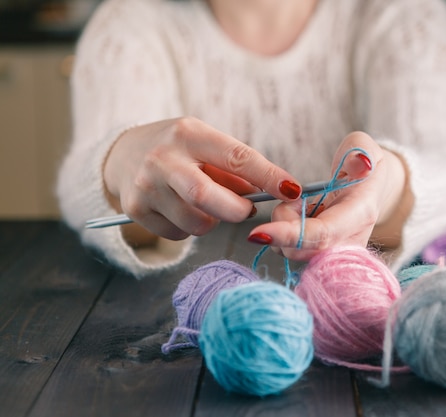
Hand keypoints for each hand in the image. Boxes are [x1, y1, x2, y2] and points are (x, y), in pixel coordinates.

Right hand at [103, 117, 302, 242]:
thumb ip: (236, 169)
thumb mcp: (206, 144)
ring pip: (197, 222)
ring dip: (213, 220)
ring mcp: (145, 186)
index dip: (268, 176)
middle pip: (207, 196)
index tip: (292, 190)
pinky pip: (179, 233)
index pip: (236, 157)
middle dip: (237, 211)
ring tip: (206, 204)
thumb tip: (273, 193)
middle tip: (246, 210)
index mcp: (189, 134)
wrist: (124, 154)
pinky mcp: (135, 209)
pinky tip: (181, 209)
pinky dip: (190, 227)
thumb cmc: (180, 150)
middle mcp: (163, 158)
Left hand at [247, 131, 411, 260]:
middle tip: (290, 200)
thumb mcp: (364, 148)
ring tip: (302, 203)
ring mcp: (339, 252)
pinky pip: (294, 250)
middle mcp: (351, 241)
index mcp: (360, 214)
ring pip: (295, 252)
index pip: (323, 233)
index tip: (258, 233)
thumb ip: (360, 154)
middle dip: (281, 229)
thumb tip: (361, 163)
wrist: (371, 187)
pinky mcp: (326, 256)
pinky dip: (287, 232)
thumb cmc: (363, 165)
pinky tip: (302, 215)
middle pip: (304, 251)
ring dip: (285, 227)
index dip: (290, 235)